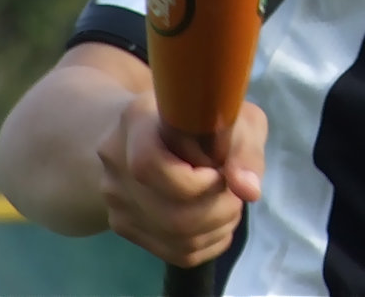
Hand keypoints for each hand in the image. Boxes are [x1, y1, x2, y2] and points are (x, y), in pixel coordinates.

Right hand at [96, 90, 267, 266]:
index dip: (194, 183)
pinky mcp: (123, 225)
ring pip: (170, 237)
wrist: (158, 128)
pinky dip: (206, 244)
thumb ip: (243, 148)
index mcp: (135, 121)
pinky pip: (169, 251)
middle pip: (167, 213)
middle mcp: (115, 163)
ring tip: (230, 207)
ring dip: (215, 229)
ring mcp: (114, 199)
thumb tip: (249, 190)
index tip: (221, 174)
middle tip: (236, 197)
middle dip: (216, 211)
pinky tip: (218, 224)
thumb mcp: (230, 114)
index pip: (148, 166)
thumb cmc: (200, 114)